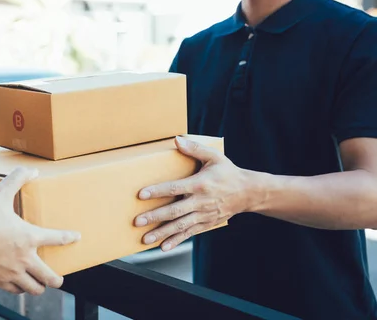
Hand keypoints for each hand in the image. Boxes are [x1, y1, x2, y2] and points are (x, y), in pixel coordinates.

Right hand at [0, 167, 80, 295]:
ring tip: (40, 284)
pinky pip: (14, 290)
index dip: (69, 237)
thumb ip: (16, 179)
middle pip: (49, 277)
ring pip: (33, 288)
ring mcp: (10, 272)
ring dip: (39, 286)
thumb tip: (32, 170)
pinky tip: (18, 284)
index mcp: (28, 237)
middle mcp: (23, 258)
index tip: (76, 237)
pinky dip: (19, 288)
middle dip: (57, 279)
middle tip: (59, 279)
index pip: (57, 238)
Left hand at [134, 136, 254, 251]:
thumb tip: (177, 140)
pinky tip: (163, 246)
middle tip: (137, 221)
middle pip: (174, 211)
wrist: (248, 193)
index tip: (141, 194)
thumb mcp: (214, 156)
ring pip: (180, 226)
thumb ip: (195, 149)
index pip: (175, 188)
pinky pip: (189, 233)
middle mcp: (200, 202)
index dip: (157, 191)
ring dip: (162, 233)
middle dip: (155, 217)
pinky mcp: (206, 223)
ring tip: (145, 239)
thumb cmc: (228, 172)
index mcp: (200, 184)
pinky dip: (176, 240)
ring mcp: (203, 215)